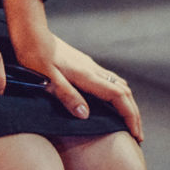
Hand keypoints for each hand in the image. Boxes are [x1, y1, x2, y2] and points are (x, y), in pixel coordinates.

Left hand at [10, 26, 142, 142]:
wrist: (31, 33)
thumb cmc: (34, 56)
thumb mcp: (46, 79)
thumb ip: (67, 95)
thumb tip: (86, 115)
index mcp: (86, 75)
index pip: (118, 96)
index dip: (130, 116)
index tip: (135, 134)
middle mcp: (93, 69)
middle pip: (124, 92)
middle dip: (134, 114)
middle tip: (138, 136)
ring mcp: (90, 66)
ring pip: (119, 84)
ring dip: (128, 104)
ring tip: (129, 122)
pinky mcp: (85, 64)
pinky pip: (110, 80)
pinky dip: (119, 94)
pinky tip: (113, 103)